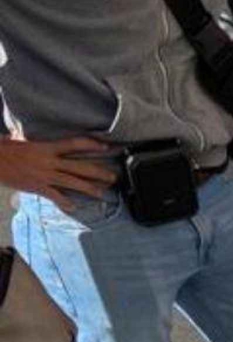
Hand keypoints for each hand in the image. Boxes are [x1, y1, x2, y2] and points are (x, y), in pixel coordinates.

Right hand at [0, 136, 118, 208]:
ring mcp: (44, 175)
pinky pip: (54, 196)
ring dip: (89, 188)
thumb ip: (38, 141)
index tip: (106, 146)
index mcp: (48, 147)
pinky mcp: (37, 187)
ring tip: (102, 193)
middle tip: (113, 177)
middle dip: (98, 172)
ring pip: (72, 182)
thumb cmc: (6, 149)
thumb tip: (42, 135)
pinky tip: (73, 207)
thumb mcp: (24, 139)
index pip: (76, 144)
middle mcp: (50, 161)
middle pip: (80, 166)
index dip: (92, 144)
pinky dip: (64, 202)